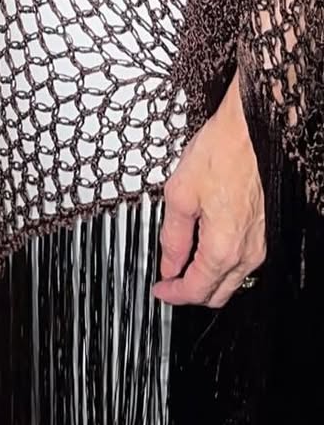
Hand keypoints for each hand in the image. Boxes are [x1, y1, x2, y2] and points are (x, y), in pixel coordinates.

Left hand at [154, 75, 264, 306]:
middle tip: (169, 281)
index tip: (160, 290)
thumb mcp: (180, 193)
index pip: (197, 290)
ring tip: (182, 262)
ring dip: (207, 278)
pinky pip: (242, 261)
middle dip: (191, 292)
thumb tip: (168, 262)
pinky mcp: (264, 231)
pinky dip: (222, 263)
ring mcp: (259, 243)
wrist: (252, 130)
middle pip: (218, 293)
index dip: (173, 295)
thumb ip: (172, 235)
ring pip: (232, 279)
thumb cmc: (222, 152)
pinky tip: (206, 246)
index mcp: (224, 247)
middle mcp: (247, 252)